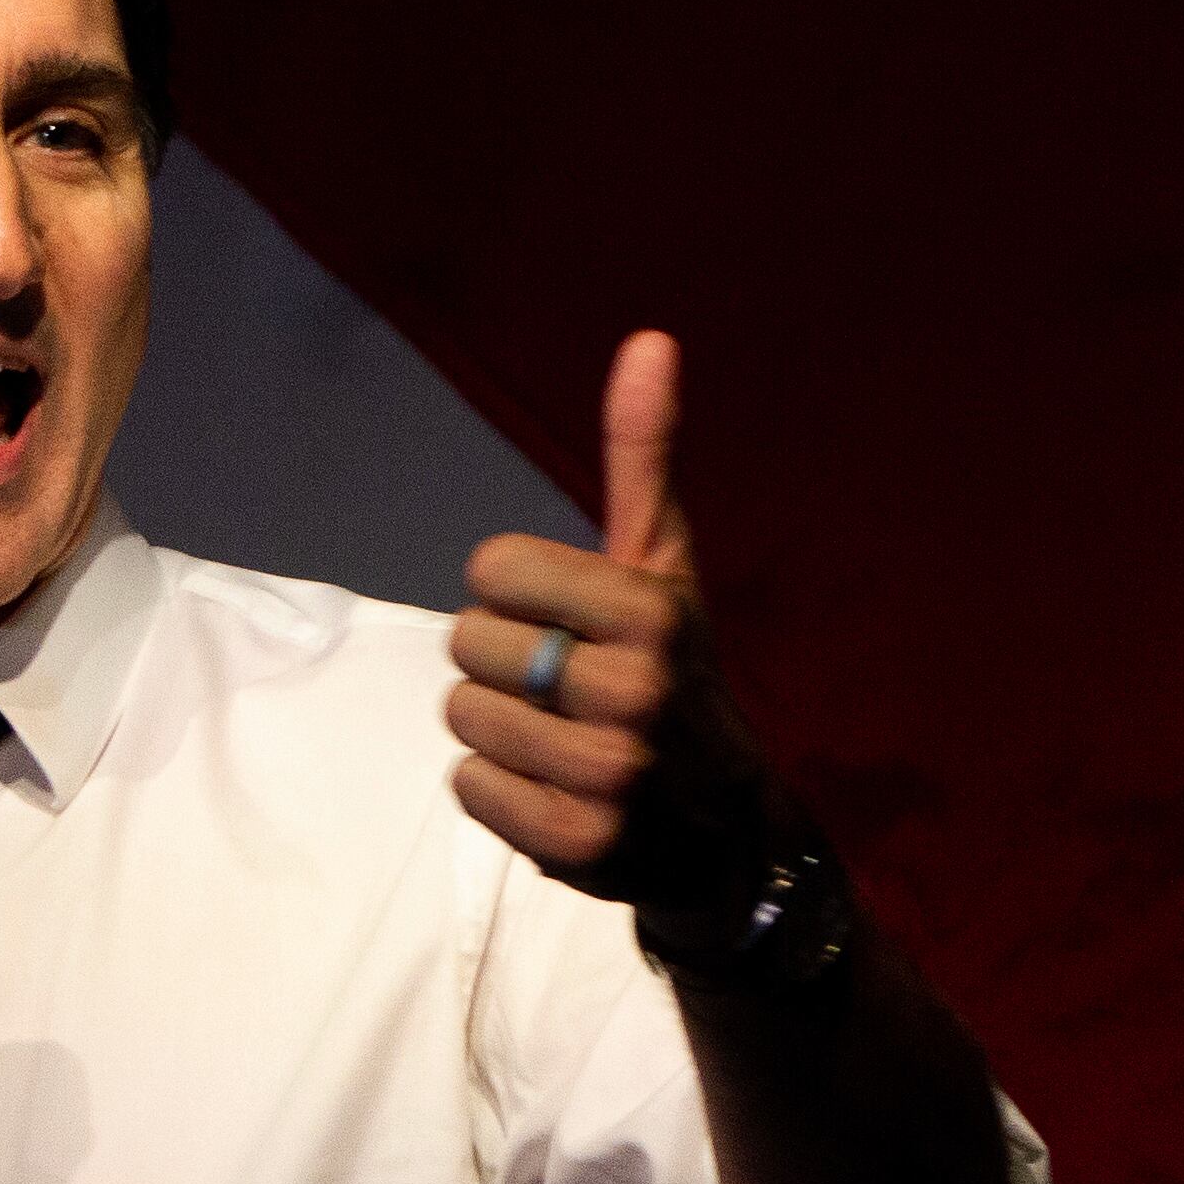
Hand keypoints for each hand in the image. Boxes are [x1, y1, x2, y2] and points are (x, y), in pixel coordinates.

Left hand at [447, 330, 781, 920]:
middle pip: (466, 646)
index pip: (488, 571)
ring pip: (461, 719)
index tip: (569, 622)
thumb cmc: (677, 673)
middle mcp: (636, 692)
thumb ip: (643, 456)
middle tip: (566, 689)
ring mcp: (608, 774)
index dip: (514, 595)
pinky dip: (497, 791)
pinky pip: (467, 788)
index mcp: (651, 611)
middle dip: (501, 665)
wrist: (723, 828)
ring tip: (562, 739)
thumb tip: (648, 341)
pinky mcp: (576, 842)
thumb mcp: (665, 565)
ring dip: (497, 730)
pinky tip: (555, 788)